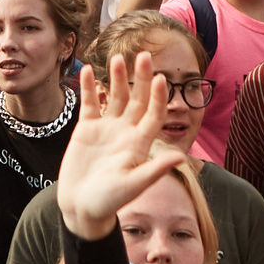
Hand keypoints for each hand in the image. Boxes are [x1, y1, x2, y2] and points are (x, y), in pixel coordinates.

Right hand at [55, 53, 191, 238]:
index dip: (158, 97)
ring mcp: (106, 128)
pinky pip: (89, 103)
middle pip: (137, 99)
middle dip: (140, 78)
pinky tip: (86, 70)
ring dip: (116, 78)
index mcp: (139, 143)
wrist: (82, 208)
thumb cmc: (110, 201)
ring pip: (115, 97)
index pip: (153, 114)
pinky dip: (88, 87)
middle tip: (143, 55)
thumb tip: (181, 157)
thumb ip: (154, 169)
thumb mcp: (133, 185)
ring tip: (117, 57)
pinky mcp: (86, 129)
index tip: (161, 78)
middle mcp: (126, 131)